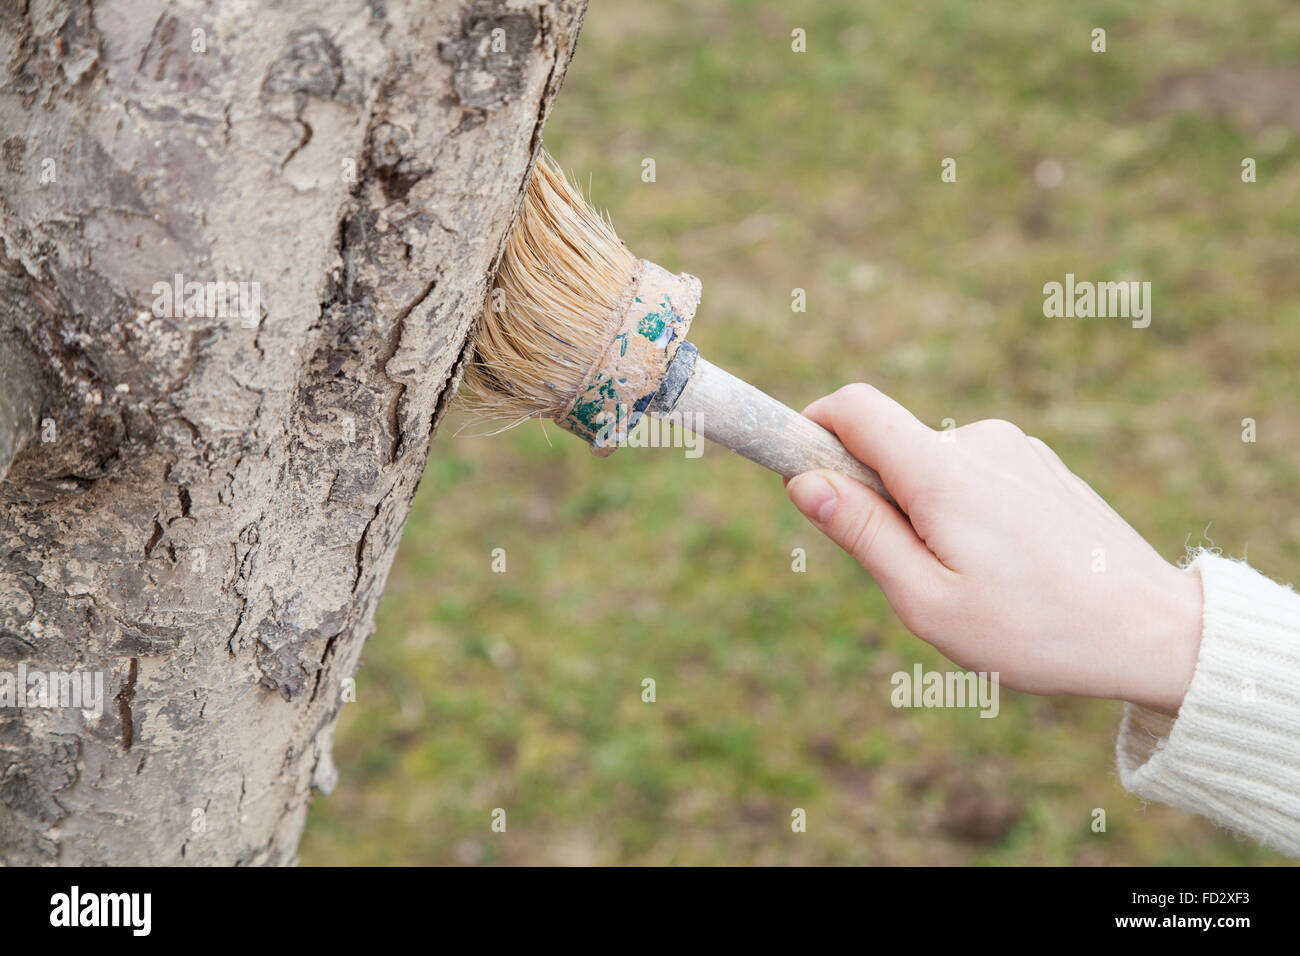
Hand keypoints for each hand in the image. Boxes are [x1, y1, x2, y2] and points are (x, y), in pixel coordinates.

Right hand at [785, 384, 1202, 715]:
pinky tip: (1007, 569)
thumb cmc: (1033, 629)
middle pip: (890, 447)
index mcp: (944, 471)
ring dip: (925, 515)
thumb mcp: (926, 601)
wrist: (1153, 631)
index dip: (812, 426)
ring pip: (932, 468)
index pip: (854, 407)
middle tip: (914, 578)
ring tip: (974, 583)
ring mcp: (1016, 449)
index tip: (799, 472)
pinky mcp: (1040, 465)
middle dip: (876, 501)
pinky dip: (963, 513)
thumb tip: (801, 480)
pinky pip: (973, 476)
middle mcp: (979, 442)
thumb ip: (861, 533)